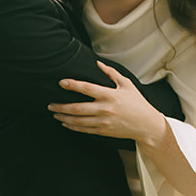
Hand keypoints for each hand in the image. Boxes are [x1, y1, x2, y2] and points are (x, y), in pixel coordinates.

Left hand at [49, 62, 165, 144]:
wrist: (146, 125)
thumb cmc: (137, 102)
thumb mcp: (127, 84)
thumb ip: (111, 73)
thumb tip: (98, 63)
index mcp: (110, 95)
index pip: (87, 88)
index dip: (73, 85)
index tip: (61, 82)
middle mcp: (105, 109)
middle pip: (77, 108)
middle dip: (61, 106)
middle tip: (49, 104)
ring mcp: (103, 122)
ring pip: (78, 121)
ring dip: (64, 117)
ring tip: (54, 113)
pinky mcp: (103, 131)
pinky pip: (84, 129)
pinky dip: (72, 126)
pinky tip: (65, 123)